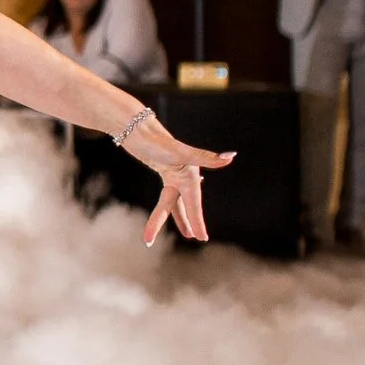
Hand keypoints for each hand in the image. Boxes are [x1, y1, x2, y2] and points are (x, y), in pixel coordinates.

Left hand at [123, 119, 234, 244]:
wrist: (134, 126)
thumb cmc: (155, 141)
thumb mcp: (180, 152)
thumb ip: (206, 157)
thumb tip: (230, 157)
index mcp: (187, 175)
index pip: (193, 203)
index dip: (197, 221)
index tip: (202, 239)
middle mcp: (182, 174)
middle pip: (181, 204)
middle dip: (187, 221)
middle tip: (194, 238)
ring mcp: (171, 171)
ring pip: (174, 199)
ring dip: (178, 214)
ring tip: (185, 230)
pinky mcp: (161, 166)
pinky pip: (169, 189)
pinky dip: (172, 197)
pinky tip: (175, 197)